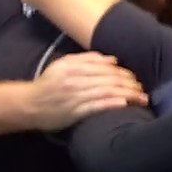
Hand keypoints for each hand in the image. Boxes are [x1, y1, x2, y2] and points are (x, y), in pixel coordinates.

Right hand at [29, 52, 146, 129]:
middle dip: (131, 84)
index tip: (135, 78)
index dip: (125, 73)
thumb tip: (113, 60)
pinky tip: (124, 104)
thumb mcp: (63, 65)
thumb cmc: (49, 84)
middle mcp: (75, 80)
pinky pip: (96, 106)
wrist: (28, 105)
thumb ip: (87, 59)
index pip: (107, 68)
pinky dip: (111, 104)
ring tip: (142, 98)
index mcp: (74, 67)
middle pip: (110, 79)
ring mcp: (75, 96)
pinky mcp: (74, 112)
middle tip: (142, 89)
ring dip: (128, 95)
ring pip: (107, 92)